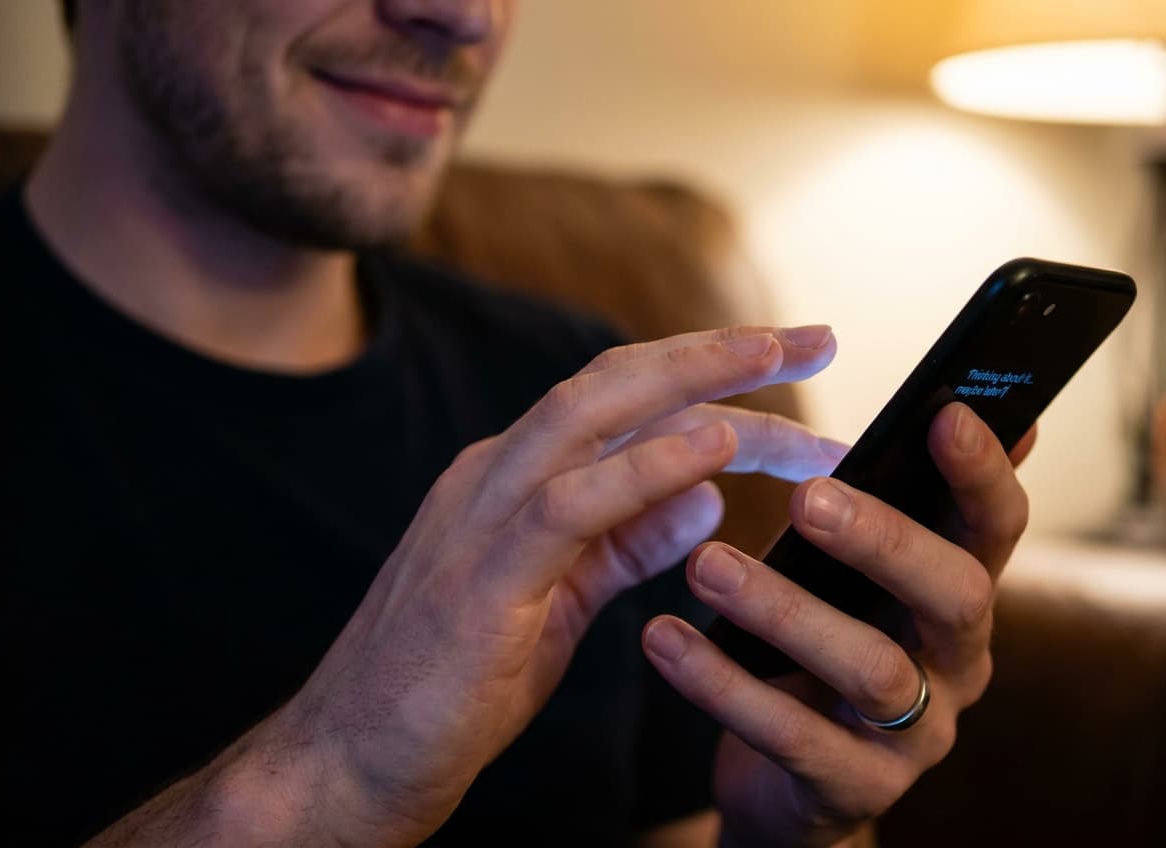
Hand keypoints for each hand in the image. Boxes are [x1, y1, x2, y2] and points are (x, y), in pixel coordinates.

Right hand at [229, 326, 841, 844]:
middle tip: (816, 335)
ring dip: (695, 382)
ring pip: (591, 414)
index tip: (792, 365)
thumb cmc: (453, 686)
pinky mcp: (481, 578)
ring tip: (780, 359)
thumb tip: (705, 496)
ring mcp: (481, 517)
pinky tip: (709, 446)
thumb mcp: (562, 602)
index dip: (711, 373)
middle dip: (720, 349)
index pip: (624, 401)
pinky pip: (568, 504)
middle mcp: (496, 475)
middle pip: (618, 380)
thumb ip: (627, 542)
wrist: (349, 761)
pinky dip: (642, 467)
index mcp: (514, 479)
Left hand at [643, 403, 1034, 846]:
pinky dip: (723, 686)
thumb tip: (949, 403)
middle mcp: (957, 665)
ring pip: (872, 669)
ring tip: (706, 566)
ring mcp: (914, 736)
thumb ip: (891, 507)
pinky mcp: (853, 789)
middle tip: (809, 497)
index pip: (995, 527)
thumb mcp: (858, 581)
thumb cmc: (819, 652)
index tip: (942, 413)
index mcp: (957, 597)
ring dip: (787, 611)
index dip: (980, 472)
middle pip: (955, 595)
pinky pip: (792, 737)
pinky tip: (663, 638)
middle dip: (886, 540)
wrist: (790, 787)